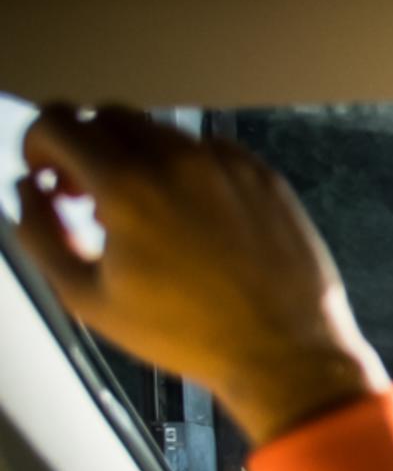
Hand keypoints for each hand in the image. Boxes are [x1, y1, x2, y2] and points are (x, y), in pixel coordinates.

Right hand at [13, 105, 387, 443]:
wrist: (285, 353)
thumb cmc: (194, 335)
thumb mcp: (89, 298)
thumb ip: (41, 234)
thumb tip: (29, 193)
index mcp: (129, 187)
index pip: (59, 122)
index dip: (38, 144)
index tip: (46, 170)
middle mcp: (180, 162)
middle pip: (109, 118)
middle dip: (85, 148)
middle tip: (86, 192)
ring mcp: (228, 166)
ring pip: (162, 132)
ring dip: (136, 158)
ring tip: (140, 211)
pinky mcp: (264, 177)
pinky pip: (211, 152)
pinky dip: (188, 170)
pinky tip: (190, 215)